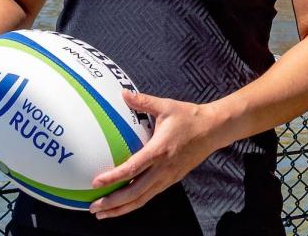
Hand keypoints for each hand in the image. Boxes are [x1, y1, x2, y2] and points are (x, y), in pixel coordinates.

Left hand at [88, 91, 222, 218]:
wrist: (214, 129)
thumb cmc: (189, 117)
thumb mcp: (167, 106)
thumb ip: (144, 102)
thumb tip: (123, 93)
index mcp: (159, 150)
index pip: (133, 168)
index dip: (113, 177)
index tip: (96, 183)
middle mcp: (163, 168)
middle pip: (135, 192)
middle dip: (113, 203)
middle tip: (92, 207)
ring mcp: (169, 176)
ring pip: (142, 199)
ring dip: (121, 209)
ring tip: (102, 214)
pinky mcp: (172, 180)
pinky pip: (150, 195)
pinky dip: (134, 203)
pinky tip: (122, 206)